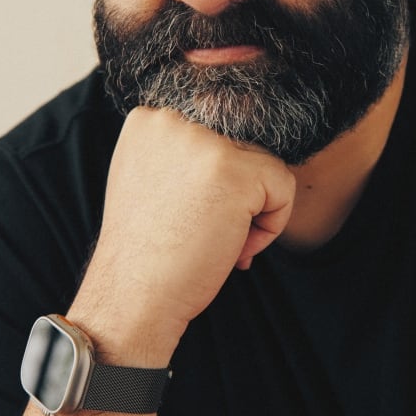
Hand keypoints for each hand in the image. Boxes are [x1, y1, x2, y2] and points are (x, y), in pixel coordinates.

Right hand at [69, 108, 294, 363]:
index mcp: (150, 119)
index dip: (212, 183)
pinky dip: (271, 226)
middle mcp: (173, 120)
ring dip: (251, 210)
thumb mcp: (153, 180)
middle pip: (242, 149)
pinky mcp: (235, 170)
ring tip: (212, 240)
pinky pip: (282, 187)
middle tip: (199, 233)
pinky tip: (232, 248)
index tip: (185, 215)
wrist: (133, 296)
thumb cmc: (148, 251)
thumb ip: (186, 153)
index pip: (217, 135)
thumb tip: (241, 139)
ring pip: (263, 166)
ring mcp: (204, 142)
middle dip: (233, 196)